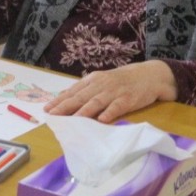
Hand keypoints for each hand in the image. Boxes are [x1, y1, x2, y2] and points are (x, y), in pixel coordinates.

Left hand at [43, 61, 177, 122]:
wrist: (149, 75)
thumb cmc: (121, 81)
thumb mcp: (101, 81)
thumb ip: (85, 90)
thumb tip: (64, 97)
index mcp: (93, 80)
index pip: (73, 91)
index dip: (60, 100)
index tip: (47, 109)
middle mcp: (101, 84)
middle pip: (81, 96)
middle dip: (66, 106)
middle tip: (53, 115)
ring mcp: (115, 91)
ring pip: (96, 101)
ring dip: (84, 111)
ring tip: (72, 120)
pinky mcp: (129, 98)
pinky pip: (118, 106)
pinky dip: (110, 112)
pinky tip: (102, 120)